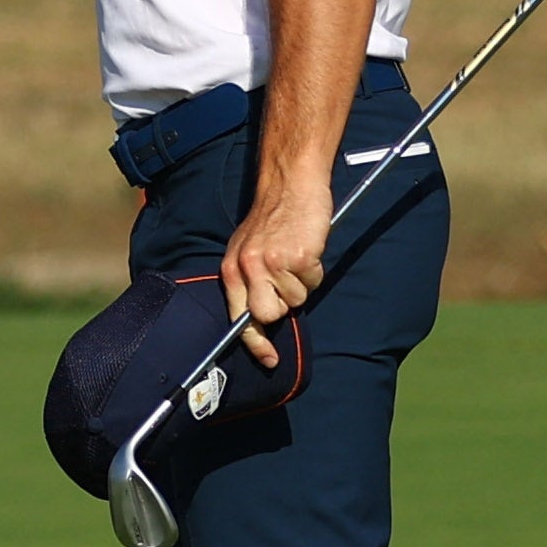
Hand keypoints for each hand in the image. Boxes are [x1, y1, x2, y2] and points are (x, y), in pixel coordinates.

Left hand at [218, 178, 328, 369]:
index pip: (239, 317)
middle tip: (288, 281)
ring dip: (302, 284)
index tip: (269, 359)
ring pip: (295, 300)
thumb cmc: (273, 220)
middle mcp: (247, 269)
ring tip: (297, 257)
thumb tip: (260, 318)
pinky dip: (315, 271)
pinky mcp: (297, 257)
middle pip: (269, 316)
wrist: (290, 186)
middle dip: (283, 306)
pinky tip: (307, 249)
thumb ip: (249, 282)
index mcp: (231, 269)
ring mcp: (271, 263)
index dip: (255, 342)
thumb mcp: (247, 251)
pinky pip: (313, 282)